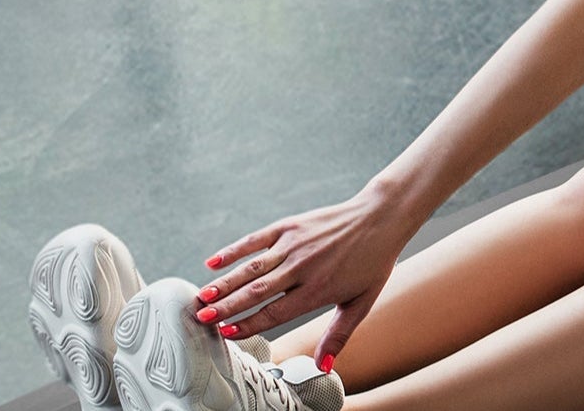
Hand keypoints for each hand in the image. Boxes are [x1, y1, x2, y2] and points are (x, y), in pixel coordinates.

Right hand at [198, 183, 423, 371]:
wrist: (382, 217)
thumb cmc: (373, 262)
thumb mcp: (361, 303)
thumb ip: (338, 335)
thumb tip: (323, 366)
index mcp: (318, 290)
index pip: (275, 313)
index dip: (248, 324)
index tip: (226, 333)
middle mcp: (302, 267)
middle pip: (257, 292)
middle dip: (227, 307)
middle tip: (201, 319)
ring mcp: (294, 244)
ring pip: (252, 267)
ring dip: (225, 283)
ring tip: (202, 297)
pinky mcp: (290, 225)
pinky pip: (256, 239)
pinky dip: (233, 251)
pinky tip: (213, 263)